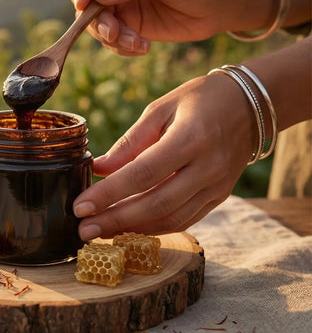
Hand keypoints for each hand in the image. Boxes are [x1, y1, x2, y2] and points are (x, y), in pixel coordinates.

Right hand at [70, 0, 250, 54]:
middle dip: (94, 17)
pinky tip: (143, 46)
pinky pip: (108, 37)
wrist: (221, 6)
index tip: (84, 2)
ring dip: (110, 35)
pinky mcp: (124, 22)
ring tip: (136, 42)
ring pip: (92, 20)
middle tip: (113, 32)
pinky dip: (121, 45)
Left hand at [72, 74, 255, 239]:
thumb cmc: (199, 101)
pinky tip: (128, 227)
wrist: (251, 105)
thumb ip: (129, 142)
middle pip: (156, 204)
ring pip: (170, 218)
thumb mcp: (161, 108)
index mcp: (190, 138)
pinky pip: (184, 220)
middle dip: (115, 220)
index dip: (109, 194)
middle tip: (83, 230)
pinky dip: (154, 227)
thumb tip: (98, 168)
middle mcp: (208, 167)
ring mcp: (217, 186)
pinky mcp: (219, 197)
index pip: (142, 174)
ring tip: (99, 232)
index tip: (80, 207)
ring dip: (131, 229)